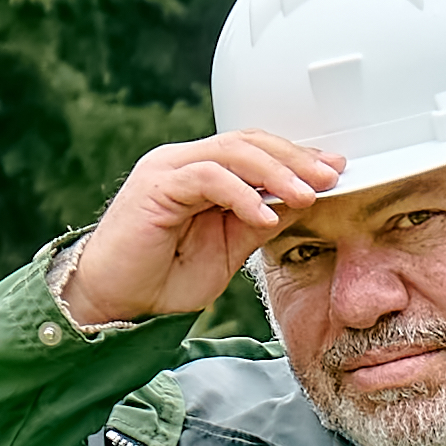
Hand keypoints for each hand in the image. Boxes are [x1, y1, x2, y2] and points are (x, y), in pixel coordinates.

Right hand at [56, 129, 342, 328]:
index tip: (333, 171)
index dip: (294, 157)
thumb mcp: (226, 250)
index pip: (254, 149)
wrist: (112, 303)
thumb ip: (255, 223)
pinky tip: (264, 216)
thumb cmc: (159, 280)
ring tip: (307, 196)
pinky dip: (241, 194)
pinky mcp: (155, 186)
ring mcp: (166, 169)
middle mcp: (182, 162)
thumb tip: (297, 204)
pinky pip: (207, 177)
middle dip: (294, 159)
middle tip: (329, 177)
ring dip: (275, 173)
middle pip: (248, 141)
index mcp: (200, 173)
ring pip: (231, 152)